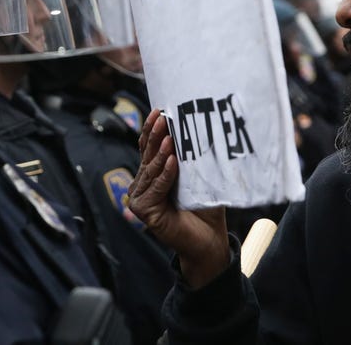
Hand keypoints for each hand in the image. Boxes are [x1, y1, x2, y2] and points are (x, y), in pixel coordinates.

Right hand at [129, 109, 231, 288]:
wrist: (209, 241)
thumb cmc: (205, 210)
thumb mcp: (198, 178)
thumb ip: (191, 159)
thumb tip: (197, 128)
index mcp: (152, 175)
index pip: (149, 148)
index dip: (151, 129)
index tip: (159, 110)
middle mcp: (143, 185)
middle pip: (147, 155)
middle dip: (155, 135)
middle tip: (162, 116)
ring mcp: (140, 198)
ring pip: (150, 170)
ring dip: (160, 152)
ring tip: (170, 136)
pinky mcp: (144, 211)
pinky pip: (155, 188)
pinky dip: (164, 174)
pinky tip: (172, 161)